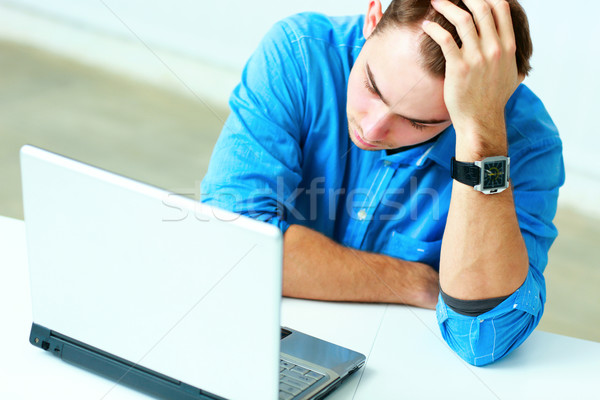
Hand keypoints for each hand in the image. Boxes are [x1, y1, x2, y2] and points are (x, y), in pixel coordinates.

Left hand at [422, 0, 522, 156]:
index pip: (500, 9)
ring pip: (462, 19)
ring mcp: (477, 57)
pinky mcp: (459, 67)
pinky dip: (434, 28)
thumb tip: (512, 48)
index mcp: (508, 47)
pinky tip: (427, 26)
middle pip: (481, 8)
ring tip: (436, 1)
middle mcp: (495, 49)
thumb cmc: (493, 100)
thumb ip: (511, 57)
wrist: (481, 121)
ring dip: (446, 6)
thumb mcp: (512, 75)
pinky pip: (445, 39)